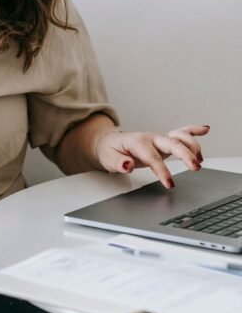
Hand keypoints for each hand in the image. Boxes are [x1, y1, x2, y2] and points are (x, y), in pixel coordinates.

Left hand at [94, 124, 209, 188]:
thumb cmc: (110, 150)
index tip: (170, 183)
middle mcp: (150, 138)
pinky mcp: (164, 141)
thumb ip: (118, 162)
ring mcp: (158, 139)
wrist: (109, 142)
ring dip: (192, 146)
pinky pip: (180, 132)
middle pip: (171, 143)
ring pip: (179, 137)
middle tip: (195, 167)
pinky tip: (205, 129)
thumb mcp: (108, 158)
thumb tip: (127, 165)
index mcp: (137, 142)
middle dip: (185, 154)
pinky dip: (193, 130)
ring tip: (200, 160)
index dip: (162, 170)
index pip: (152, 157)